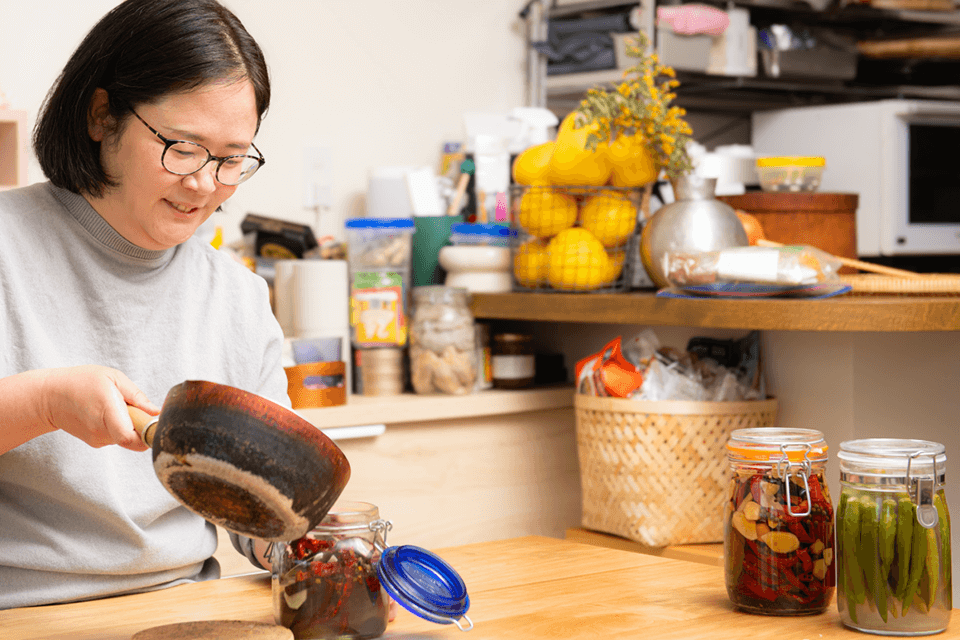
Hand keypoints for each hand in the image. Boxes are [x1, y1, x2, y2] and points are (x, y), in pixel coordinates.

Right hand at [37, 365, 158, 450]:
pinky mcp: (96, 442)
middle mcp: (101, 431)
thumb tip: (155, 412)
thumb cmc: (81, 382)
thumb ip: (136, 396)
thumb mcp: (112, 378)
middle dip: (142, 426)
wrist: (50, 396)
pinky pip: (117, 437)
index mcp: (107, 411)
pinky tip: (108, 414)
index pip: (130, 438)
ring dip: (130, 425)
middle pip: (134, 439)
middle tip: (135, 408)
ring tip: (117, 408)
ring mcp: (97, 439)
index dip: (147, 435)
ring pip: (127, 438)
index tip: (153, 423)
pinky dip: (120, 427)